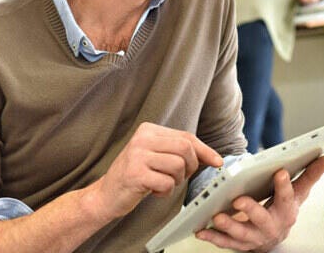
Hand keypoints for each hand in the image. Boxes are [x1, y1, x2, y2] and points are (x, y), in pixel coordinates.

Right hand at [90, 122, 222, 221]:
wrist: (106, 194)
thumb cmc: (135, 176)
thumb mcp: (155, 156)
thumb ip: (178, 151)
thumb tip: (212, 156)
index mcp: (148, 130)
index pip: (185, 136)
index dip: (205, 150)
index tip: (217, 161)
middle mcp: (141, 138)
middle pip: (185, 148)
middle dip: (190, 166)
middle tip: (179, 177)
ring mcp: (137, 155)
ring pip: (178, 165)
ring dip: (175, 181)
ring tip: (161, 183)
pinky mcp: (135, 173)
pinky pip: (166, 183)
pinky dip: (165, 191)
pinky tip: (152, 190)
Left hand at [196, 155, 323, 251]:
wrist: (273, 235)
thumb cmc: (282, 209)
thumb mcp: (297, 193)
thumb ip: (308, 175)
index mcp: (286, 211)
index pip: (286, 197)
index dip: (283, 186)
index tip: (279, 172)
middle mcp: (271, 226)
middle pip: (262, 218)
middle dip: (250, 210)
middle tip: (238, 200)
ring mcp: (254, 237)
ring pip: (241, 233)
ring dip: (229, 225)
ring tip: (217, 216)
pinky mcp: (238, 244)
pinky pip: (224, 242)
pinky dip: (212, 237)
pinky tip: (201, 230)